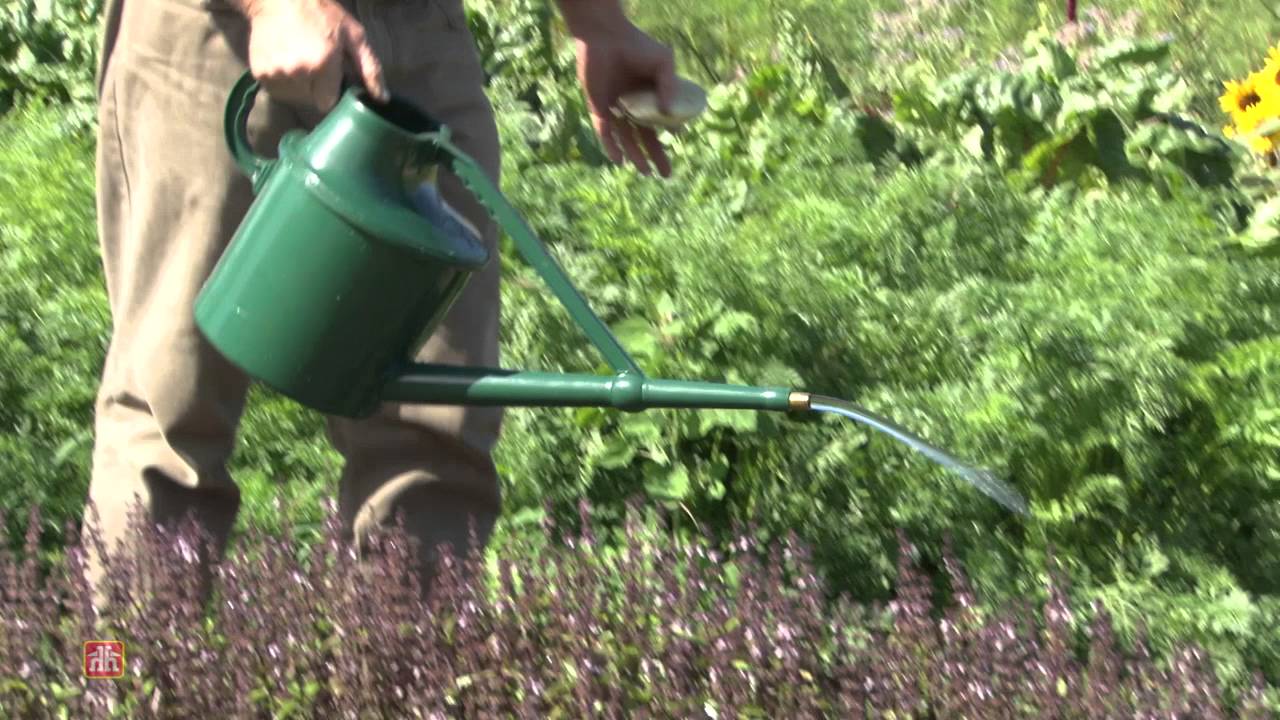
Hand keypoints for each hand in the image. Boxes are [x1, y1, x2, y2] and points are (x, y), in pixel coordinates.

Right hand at [240, 0, 388, 111]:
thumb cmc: (321, 14)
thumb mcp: (354, 36)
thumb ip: (370, 68)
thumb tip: (382, 99)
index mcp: (323, 64)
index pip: (328, 103)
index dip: (331, 91)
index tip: (331, 76)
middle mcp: (298, 72)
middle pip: (311, 101)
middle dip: (316, 88)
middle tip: (316, 63)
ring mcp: (276, 73)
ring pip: (293, 97)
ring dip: (299, 85)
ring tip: (300, 60)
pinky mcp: (259, 73)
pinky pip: (276, 90)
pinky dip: (282, 80)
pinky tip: (285, 60)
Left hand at [575, 22, 676, 177]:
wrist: (606, 37)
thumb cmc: (637, 45)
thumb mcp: (663, 63)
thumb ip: (669, 85)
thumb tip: (670, 113)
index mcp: (649, 95)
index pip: (661, 120)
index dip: (670, 132)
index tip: (678, 141)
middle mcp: (633, 105)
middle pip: (645, 136)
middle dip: (655, 156)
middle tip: (665, 175)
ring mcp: (615, 108)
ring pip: (626, 139)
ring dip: (635, 156)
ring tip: (645, 172)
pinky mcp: (598, 107)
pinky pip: (605, 132)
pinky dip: (611, 146)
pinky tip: (620, 161)